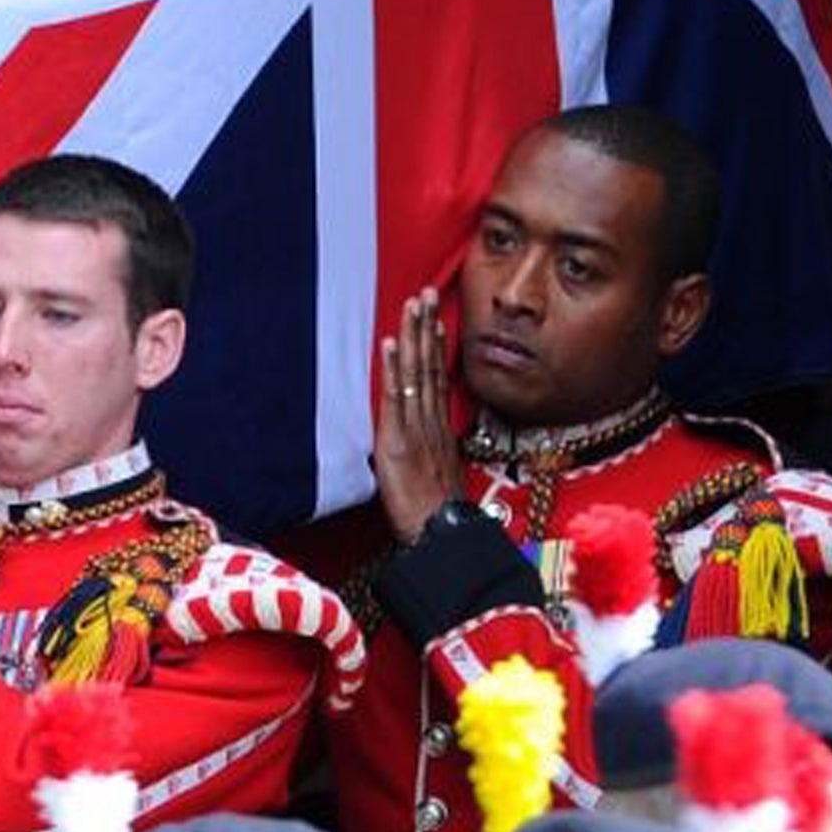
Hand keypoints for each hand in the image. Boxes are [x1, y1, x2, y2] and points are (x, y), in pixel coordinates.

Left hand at [374, 287, 462, 540]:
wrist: (442, 536)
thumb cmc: (438, 516)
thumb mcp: (437, 478)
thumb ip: (430, 454)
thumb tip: (423, 445)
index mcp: (437, 430)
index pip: (435, 378)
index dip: (434, 347)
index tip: (434, 318)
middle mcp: (429, 423)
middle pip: (428, 367)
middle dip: (426, 328)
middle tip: (425, 294)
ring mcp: (416, 430)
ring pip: (414, 374)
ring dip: (411, 337)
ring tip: (411, 306)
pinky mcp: (399, 442)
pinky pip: (396, 398)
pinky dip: (392, 369)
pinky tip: (389, 344)